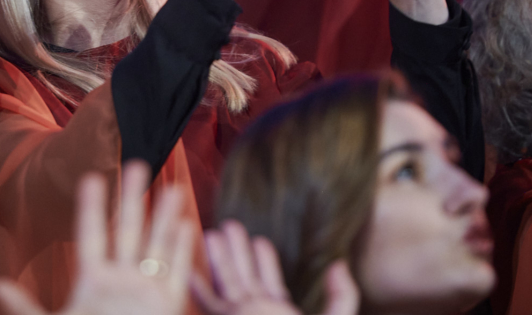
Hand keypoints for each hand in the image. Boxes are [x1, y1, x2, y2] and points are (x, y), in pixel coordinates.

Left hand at [0, 161, 194, 314]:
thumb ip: (25, 306)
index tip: (90, 177)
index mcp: (93, 279)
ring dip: (164, 217)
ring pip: (157, 244)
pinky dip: (182, 250)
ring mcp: (146, 289)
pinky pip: (177, 272)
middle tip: (137, 163)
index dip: (91, 207)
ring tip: (171, 189)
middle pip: (128, 229)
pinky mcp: (168, 303)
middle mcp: (121, 277)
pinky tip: (187, 225)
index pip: (92, 234)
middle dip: (133, 198)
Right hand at [193, 221, 358, 314]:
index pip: (270, 282)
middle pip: (244, 276)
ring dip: (218, 258)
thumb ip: (341, 296)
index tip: (260, 241)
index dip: (265, 260)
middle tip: (229, 225)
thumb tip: (338, 264)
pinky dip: (198, 285)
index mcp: (279, 314)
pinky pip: (209, 302)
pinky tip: (190, 268)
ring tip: (212, 233)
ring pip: (226, 282)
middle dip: (236, 250)